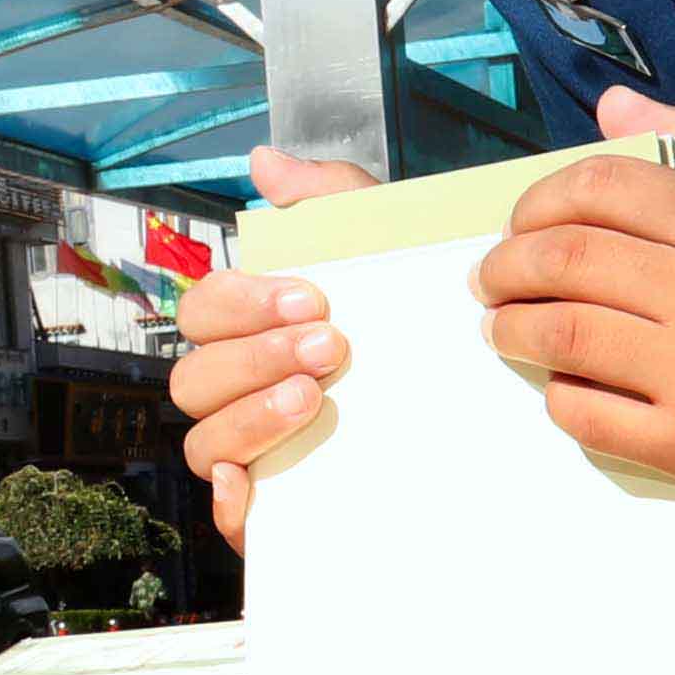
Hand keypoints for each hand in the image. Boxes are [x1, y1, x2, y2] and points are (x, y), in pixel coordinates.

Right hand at [171, 147, 378, 547]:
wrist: (480, 406)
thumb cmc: (412, 321)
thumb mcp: (383, 251)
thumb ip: (328, 199)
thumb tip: (265, 161)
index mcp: (252, 330)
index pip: (203, 311)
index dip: (244, 302)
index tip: (314, 297)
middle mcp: (240, 390)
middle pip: (193, 377)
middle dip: (254, 356)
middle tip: (332, 347)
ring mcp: (253, 451)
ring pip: (201, 439)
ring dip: (248, 415)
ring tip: (315, 397)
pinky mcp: (278, 509)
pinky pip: (226, 513)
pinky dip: (227, 499)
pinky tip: (252, 482)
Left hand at [479, 99, 674, 529]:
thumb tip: (612, 103)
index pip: (605, 186)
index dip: (540, 199)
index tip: (521, 223)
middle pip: (566, 258)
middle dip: (506, 265)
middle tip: (492, 279)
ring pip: (561, 335)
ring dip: (511, 329)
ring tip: (503, 329)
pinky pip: (585, 413)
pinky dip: (557, 396)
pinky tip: (562, 387)